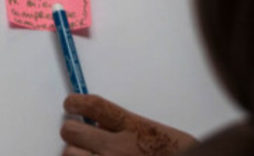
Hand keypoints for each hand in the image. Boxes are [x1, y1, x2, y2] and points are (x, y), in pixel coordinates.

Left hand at [61, 94, 196, 155]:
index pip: (93, 105)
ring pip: (69, 154)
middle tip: (79, 136)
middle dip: (73, 132)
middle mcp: (119, 148)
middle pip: (71, 130)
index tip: (71, 104)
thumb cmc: (183, 155)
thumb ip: (131, 127)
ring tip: (87, 155)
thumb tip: (101, 123)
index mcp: (136, 128)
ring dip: (76, 154)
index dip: (75, 102)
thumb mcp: (162, 135)